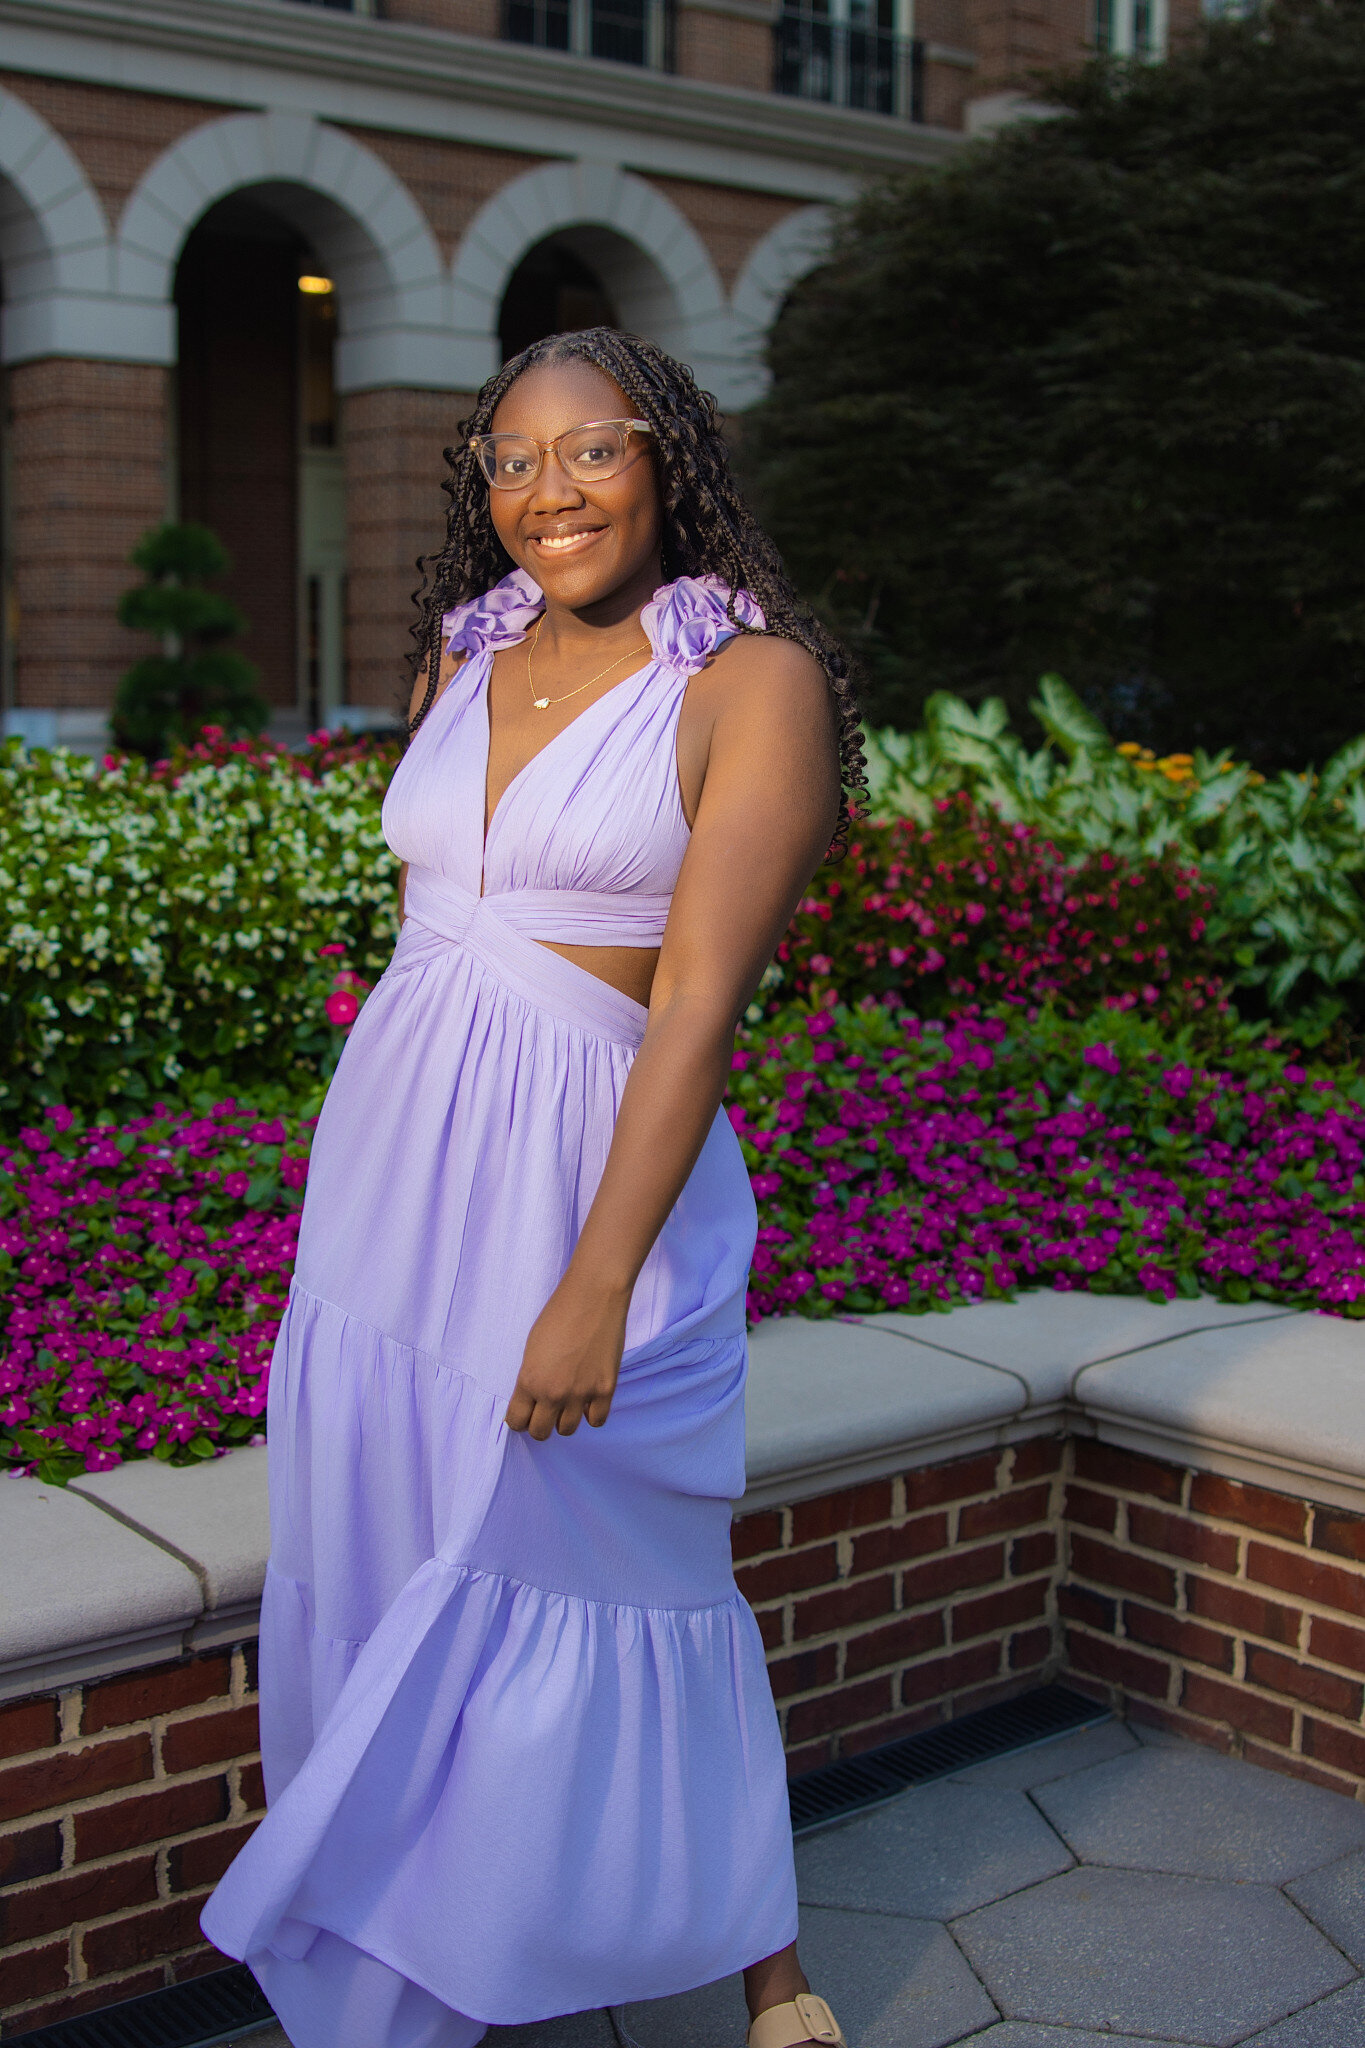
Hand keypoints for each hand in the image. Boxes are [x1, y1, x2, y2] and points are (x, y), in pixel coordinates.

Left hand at [504, 1273, 628, 1439]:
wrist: (593, 1296)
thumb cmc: (559, 1314)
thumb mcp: (532, 1348)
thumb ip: (531, 1378)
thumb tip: (532, 1400)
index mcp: (529, 1381)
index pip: (517, 1422)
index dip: (519, 1420)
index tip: (524, 1414)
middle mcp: (553, 1393)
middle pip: (541, 1432)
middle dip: (540, 1424)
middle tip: (546, 1411)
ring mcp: (581, 1394)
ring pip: (568, 1429)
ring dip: (565, 1419)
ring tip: (568, 1402)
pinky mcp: (605, 1389)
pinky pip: (597, 1420)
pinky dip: (592, 1414)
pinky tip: (589, 1399)